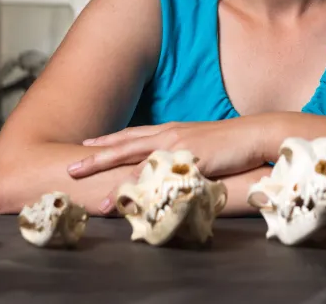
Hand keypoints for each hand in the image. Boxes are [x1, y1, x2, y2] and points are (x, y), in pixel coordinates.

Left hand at [68, 117, 270, 183]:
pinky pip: (155, 174)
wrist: (255, 135)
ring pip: (132, 159)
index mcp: (172, 130)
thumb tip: (176, 161)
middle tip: (70, 166)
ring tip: (84, 185)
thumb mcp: (204, 144)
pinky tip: (122, 196)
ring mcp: (175, 146)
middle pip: (124, 144)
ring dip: (106, 172)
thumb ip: (187, 150)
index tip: (87, 143)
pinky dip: (135, 185)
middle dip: (95, 156)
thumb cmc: (233, 143)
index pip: (134, 134)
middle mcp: (169, 134)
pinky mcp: (185, 159)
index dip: (109, 140)